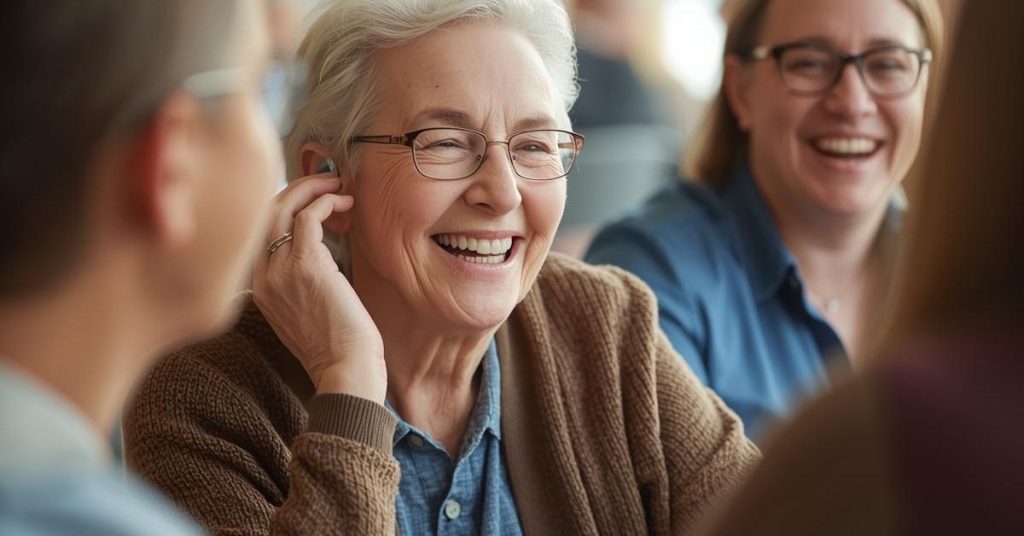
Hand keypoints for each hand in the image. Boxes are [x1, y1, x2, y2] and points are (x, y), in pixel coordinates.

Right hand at [252, 173, 386, 403]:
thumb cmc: (338, 348)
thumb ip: (302, 284)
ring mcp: (280, 271)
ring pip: (282, 207)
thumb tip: (323, 255)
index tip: (316, 203)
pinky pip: (308, 216)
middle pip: (265, 213)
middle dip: (297, 190)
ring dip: (312, 188)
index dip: (287, 208)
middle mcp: (262, 277)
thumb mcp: (307, 313)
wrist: (345, 373)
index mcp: (259, 288)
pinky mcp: (306, 265)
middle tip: (328, 181)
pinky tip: (345, 203)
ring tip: (339, 185)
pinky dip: (326, 201)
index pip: (260, 232)